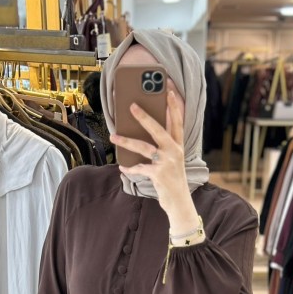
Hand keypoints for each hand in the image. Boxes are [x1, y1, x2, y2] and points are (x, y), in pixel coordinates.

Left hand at [110, 91, 196, 229]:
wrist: (179, 203)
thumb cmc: (173, 179)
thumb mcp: (172, 161)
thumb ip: (163, 147)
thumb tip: (141, 134)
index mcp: (178, 146)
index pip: (177, 121)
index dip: (174, 105)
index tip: (169, 90)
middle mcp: (174, 151)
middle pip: (158, 129)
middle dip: (144, 116)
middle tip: (131, 105)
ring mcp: (167, 162)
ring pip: (143, 147)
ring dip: (126, 141)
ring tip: (114, 136)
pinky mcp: (159, 174)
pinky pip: (140, 168)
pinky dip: (130, 168)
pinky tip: (123, 167)